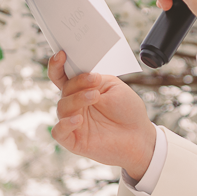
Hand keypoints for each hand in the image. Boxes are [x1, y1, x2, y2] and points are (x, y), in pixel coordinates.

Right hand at [48, 52, 156, 179]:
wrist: (139, 135)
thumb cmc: (127, 110)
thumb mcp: (113, 86)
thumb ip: (94, 79)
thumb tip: (81, 75)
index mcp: (81, 89)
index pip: (62, 76)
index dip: (57, 65)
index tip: (61, 54)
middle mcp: (74, 105)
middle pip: (64, 90)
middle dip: (78, 82)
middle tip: (95, 80)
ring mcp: (73, 122)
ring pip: (62, 108)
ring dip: (77, 99)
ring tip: (95, 96)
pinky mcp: (74, 141)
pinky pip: (59, 132)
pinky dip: (65, 124)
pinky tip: (78, 119)